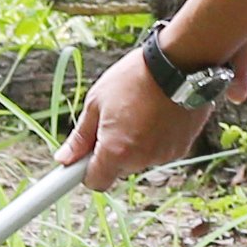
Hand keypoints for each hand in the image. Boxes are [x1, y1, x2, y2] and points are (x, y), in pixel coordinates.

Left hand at [65, 33, 246, 183]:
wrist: (179, 64)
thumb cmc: (134, 77)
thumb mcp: (97, 102)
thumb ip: (81, 137)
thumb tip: (64, 159)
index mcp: (116, 151)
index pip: (96, 182)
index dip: (86, 171)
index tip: (81, 161)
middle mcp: (141, 159)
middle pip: (119, 169)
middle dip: (112, 151)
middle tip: (114, 119)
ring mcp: (164, 155)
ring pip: (140, 159)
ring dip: (135, 143)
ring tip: (139, 110)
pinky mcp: (182, 147)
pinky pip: (160, 150)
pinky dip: (155, 138)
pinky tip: (157, 113)